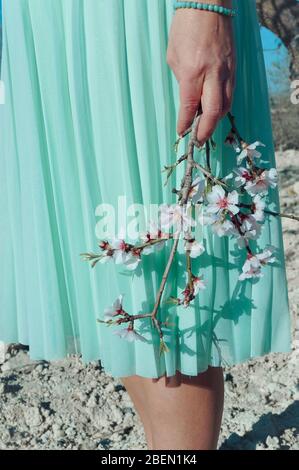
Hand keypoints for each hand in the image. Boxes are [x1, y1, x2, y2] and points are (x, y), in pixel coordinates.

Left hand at [167, 6, 235, 143]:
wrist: (209, 4)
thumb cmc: (185, 27)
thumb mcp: (174, 56)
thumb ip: (182, 80)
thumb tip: (189, 98)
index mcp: (193, 72)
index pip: (190, 107)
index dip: (186, 123)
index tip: (182, 132)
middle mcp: (213, 74)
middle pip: (214, 112)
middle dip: (206, 130)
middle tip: (199, 140)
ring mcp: (227, 71)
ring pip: (226, 104)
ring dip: (216, 120)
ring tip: (206, 127)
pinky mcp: (234, 67)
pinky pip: (230, 93)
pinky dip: (222, 105)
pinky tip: (214, 109)